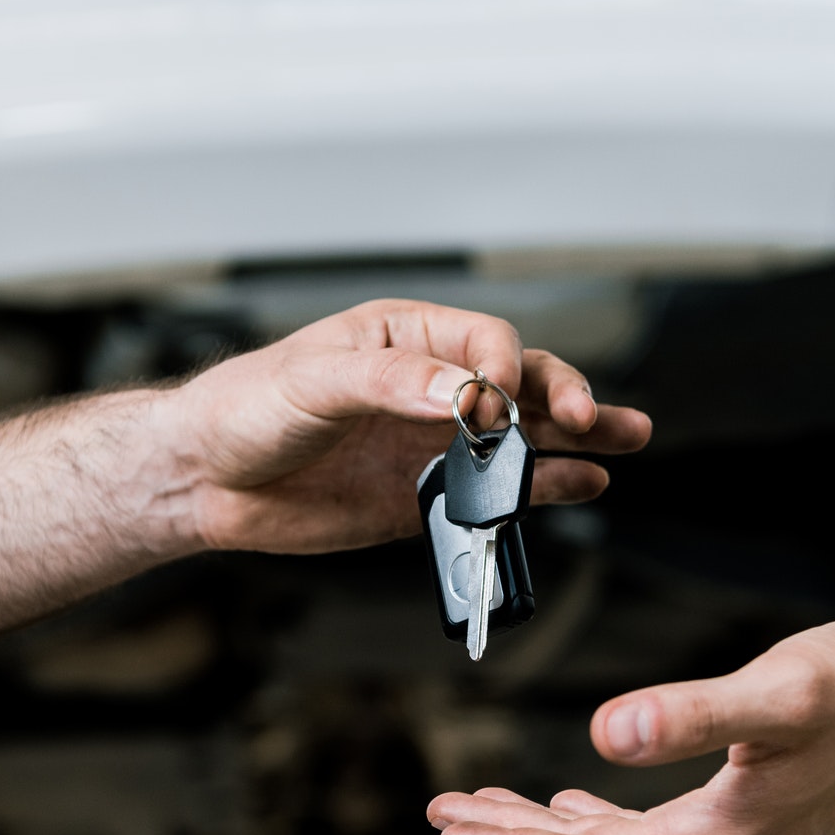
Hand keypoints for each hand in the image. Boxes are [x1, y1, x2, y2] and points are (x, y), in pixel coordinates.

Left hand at [162, 299, 652, 554]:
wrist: (203, 480)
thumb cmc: (243, 408)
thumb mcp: (311, 380)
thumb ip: (390, 382)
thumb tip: (463, 392)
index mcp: (404, 338)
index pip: (484, 342)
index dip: (506, 368)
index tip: (503, 399)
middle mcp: (429, 387)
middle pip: (521, 382)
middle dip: (561, 396)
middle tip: (592, 417)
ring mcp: (432, 443)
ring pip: (524, 436)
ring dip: (579, 437)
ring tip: (631, 437)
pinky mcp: (425, 496)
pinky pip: (496, 490)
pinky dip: (544, 487)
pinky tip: (584, 483)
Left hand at [427, 618, 834, 834]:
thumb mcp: (777, 691)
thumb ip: (690, 713)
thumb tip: (606, 731)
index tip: (448, 825)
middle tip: (442, 812)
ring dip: (546, 828)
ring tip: (486, 806)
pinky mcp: (749, 817)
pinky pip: (649, 831)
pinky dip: (598, 818)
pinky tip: (577, 802)